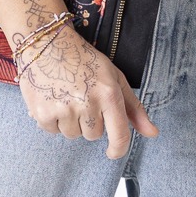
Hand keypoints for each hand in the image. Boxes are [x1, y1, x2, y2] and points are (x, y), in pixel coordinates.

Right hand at [15, 23, 157, 158]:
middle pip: (93, 135)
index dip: (118, 149)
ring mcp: (64, 109)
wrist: (46, 43)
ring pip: (72, 135)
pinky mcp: (43, 113)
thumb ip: (133, 108)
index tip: (113, 153)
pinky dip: (52, 120)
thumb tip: (152, 133)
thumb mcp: (114, 78)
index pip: (120, 134)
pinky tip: (52, 98)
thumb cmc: (84, 60)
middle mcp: (87, 103)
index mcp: (109, 94)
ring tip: (65, 96)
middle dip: (89, 122)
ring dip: (70, 122)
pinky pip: (53, 131)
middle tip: (81, 98)